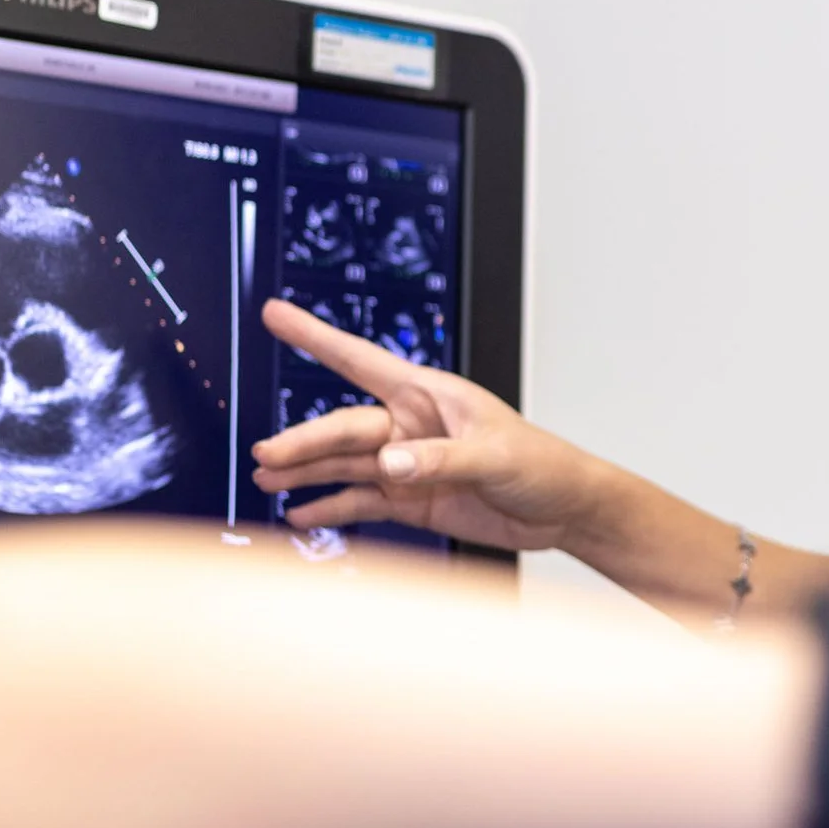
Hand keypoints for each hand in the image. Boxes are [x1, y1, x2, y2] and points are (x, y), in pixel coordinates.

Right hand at [252, 300, 605, 552]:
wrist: (563, 509)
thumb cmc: (542, 465)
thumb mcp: (496, 456)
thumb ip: (441, 459)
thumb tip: (388, 464)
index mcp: (430, 395)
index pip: (361, 360)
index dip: (315, 337)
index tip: (275, 314)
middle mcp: (410, 425)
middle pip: (344, 427)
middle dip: (303, 441)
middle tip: (265, 456)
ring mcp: (407, 464)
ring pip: (344, 464)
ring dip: (306, 472)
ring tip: (265, 479)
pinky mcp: (412, 500)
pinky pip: (362, 501)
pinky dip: (331, 507)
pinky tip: (300, 513)